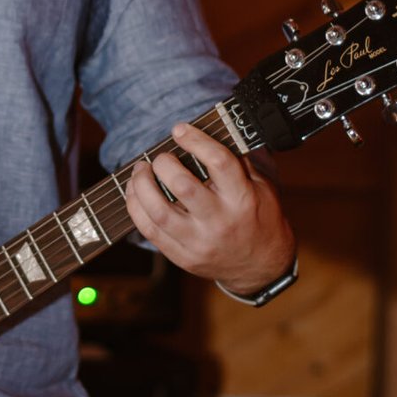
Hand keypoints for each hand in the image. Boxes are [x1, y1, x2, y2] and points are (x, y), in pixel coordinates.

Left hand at [124, 124, 294, 295]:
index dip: (195, 141)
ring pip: (159, 212)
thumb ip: (237, 162)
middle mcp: (220, 221)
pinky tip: (135, 193)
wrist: (261, 267)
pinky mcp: (184, 257)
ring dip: (141, 186)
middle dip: (164, 164)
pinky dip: (136, 208)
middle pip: (183, 186)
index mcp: (243, 199)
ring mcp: (199, 242)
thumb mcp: (261, 188)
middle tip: (160, 158)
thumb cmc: (260, 220)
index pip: (218, 162)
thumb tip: (207, 134)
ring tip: (140, 171)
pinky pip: (150, 232)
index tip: (180, 130)